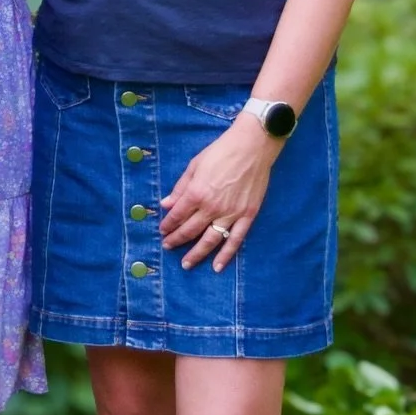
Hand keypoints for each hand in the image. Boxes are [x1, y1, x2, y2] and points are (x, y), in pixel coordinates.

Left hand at [160, 114, 279, 271]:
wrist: (252, 148)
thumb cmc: (221, 152)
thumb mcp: (194, 165)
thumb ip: (180, 187)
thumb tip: (166, 204)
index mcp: (196, 193)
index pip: (177, 216)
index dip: (168, 225)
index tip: (163, 231)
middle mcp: (212, 207)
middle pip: (190, 230)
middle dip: (176, 240)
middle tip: (168, 247)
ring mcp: (231, 214)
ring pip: (210, 240)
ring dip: (196, 254)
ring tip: (186, 264)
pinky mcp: (247, 216)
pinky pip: (235, 240)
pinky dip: (226, 255)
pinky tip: (217, 267)